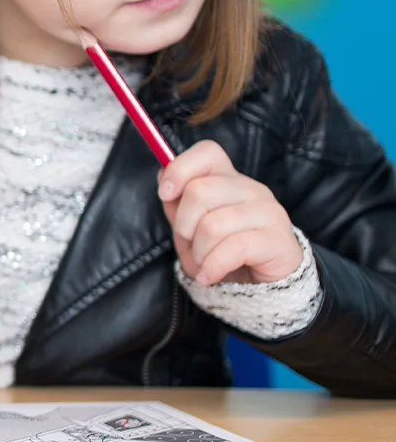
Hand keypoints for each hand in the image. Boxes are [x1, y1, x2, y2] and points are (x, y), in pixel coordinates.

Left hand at [158, 140, 302, 285]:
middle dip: (183, 226)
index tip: (165, 194)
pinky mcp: (278, 240)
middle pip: (200, 191)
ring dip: (199, 252)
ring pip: (213, 224)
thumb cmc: (224, 254)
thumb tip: (163, 174)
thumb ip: (177, 203)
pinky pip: (235, 248)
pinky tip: (210, 276)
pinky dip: (213, 267)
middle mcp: (252, 189)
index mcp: (230, 179)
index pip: (208, 152)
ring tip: (204, 264)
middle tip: (190, 244)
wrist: (262, 289)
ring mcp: (269, 212)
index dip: (179, 169)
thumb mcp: (192, 230)